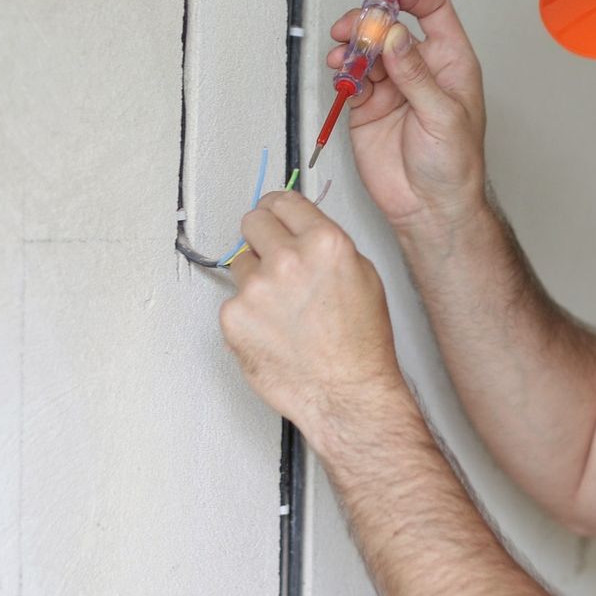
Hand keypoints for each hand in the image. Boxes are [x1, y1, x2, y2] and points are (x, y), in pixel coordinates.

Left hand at [220, 190, 409, 442]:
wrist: (345, 394)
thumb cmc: (359, 345)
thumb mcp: (362, 275)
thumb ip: (326, 244)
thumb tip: (299, 228)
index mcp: (323, 243)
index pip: (282, 201)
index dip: (278, 210)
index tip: (274, 215)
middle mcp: (287, 260)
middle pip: (252, 222)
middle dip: (262, 238)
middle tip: (275, 261)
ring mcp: (255, 289)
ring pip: (240, 263)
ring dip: (256, 280)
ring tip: (283, 310)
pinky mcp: (233, 318)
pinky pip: (233, 301)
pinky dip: (247, 314)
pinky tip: (272, 331)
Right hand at [327, 0, 487, 232]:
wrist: (430, 208)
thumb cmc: (454, 167)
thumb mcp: (443, 116)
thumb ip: (416, 74)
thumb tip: (395, 36)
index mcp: (450, 63)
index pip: (433, 10)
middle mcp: (420, 69)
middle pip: (390, 26)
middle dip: (368, 22)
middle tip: (351, 30)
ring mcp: (393, 87)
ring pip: (366, 49)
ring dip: (351, 47)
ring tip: (341, 56)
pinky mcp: (368, 106)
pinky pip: (351, 78)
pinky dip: (343, 73)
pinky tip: (342, 78)